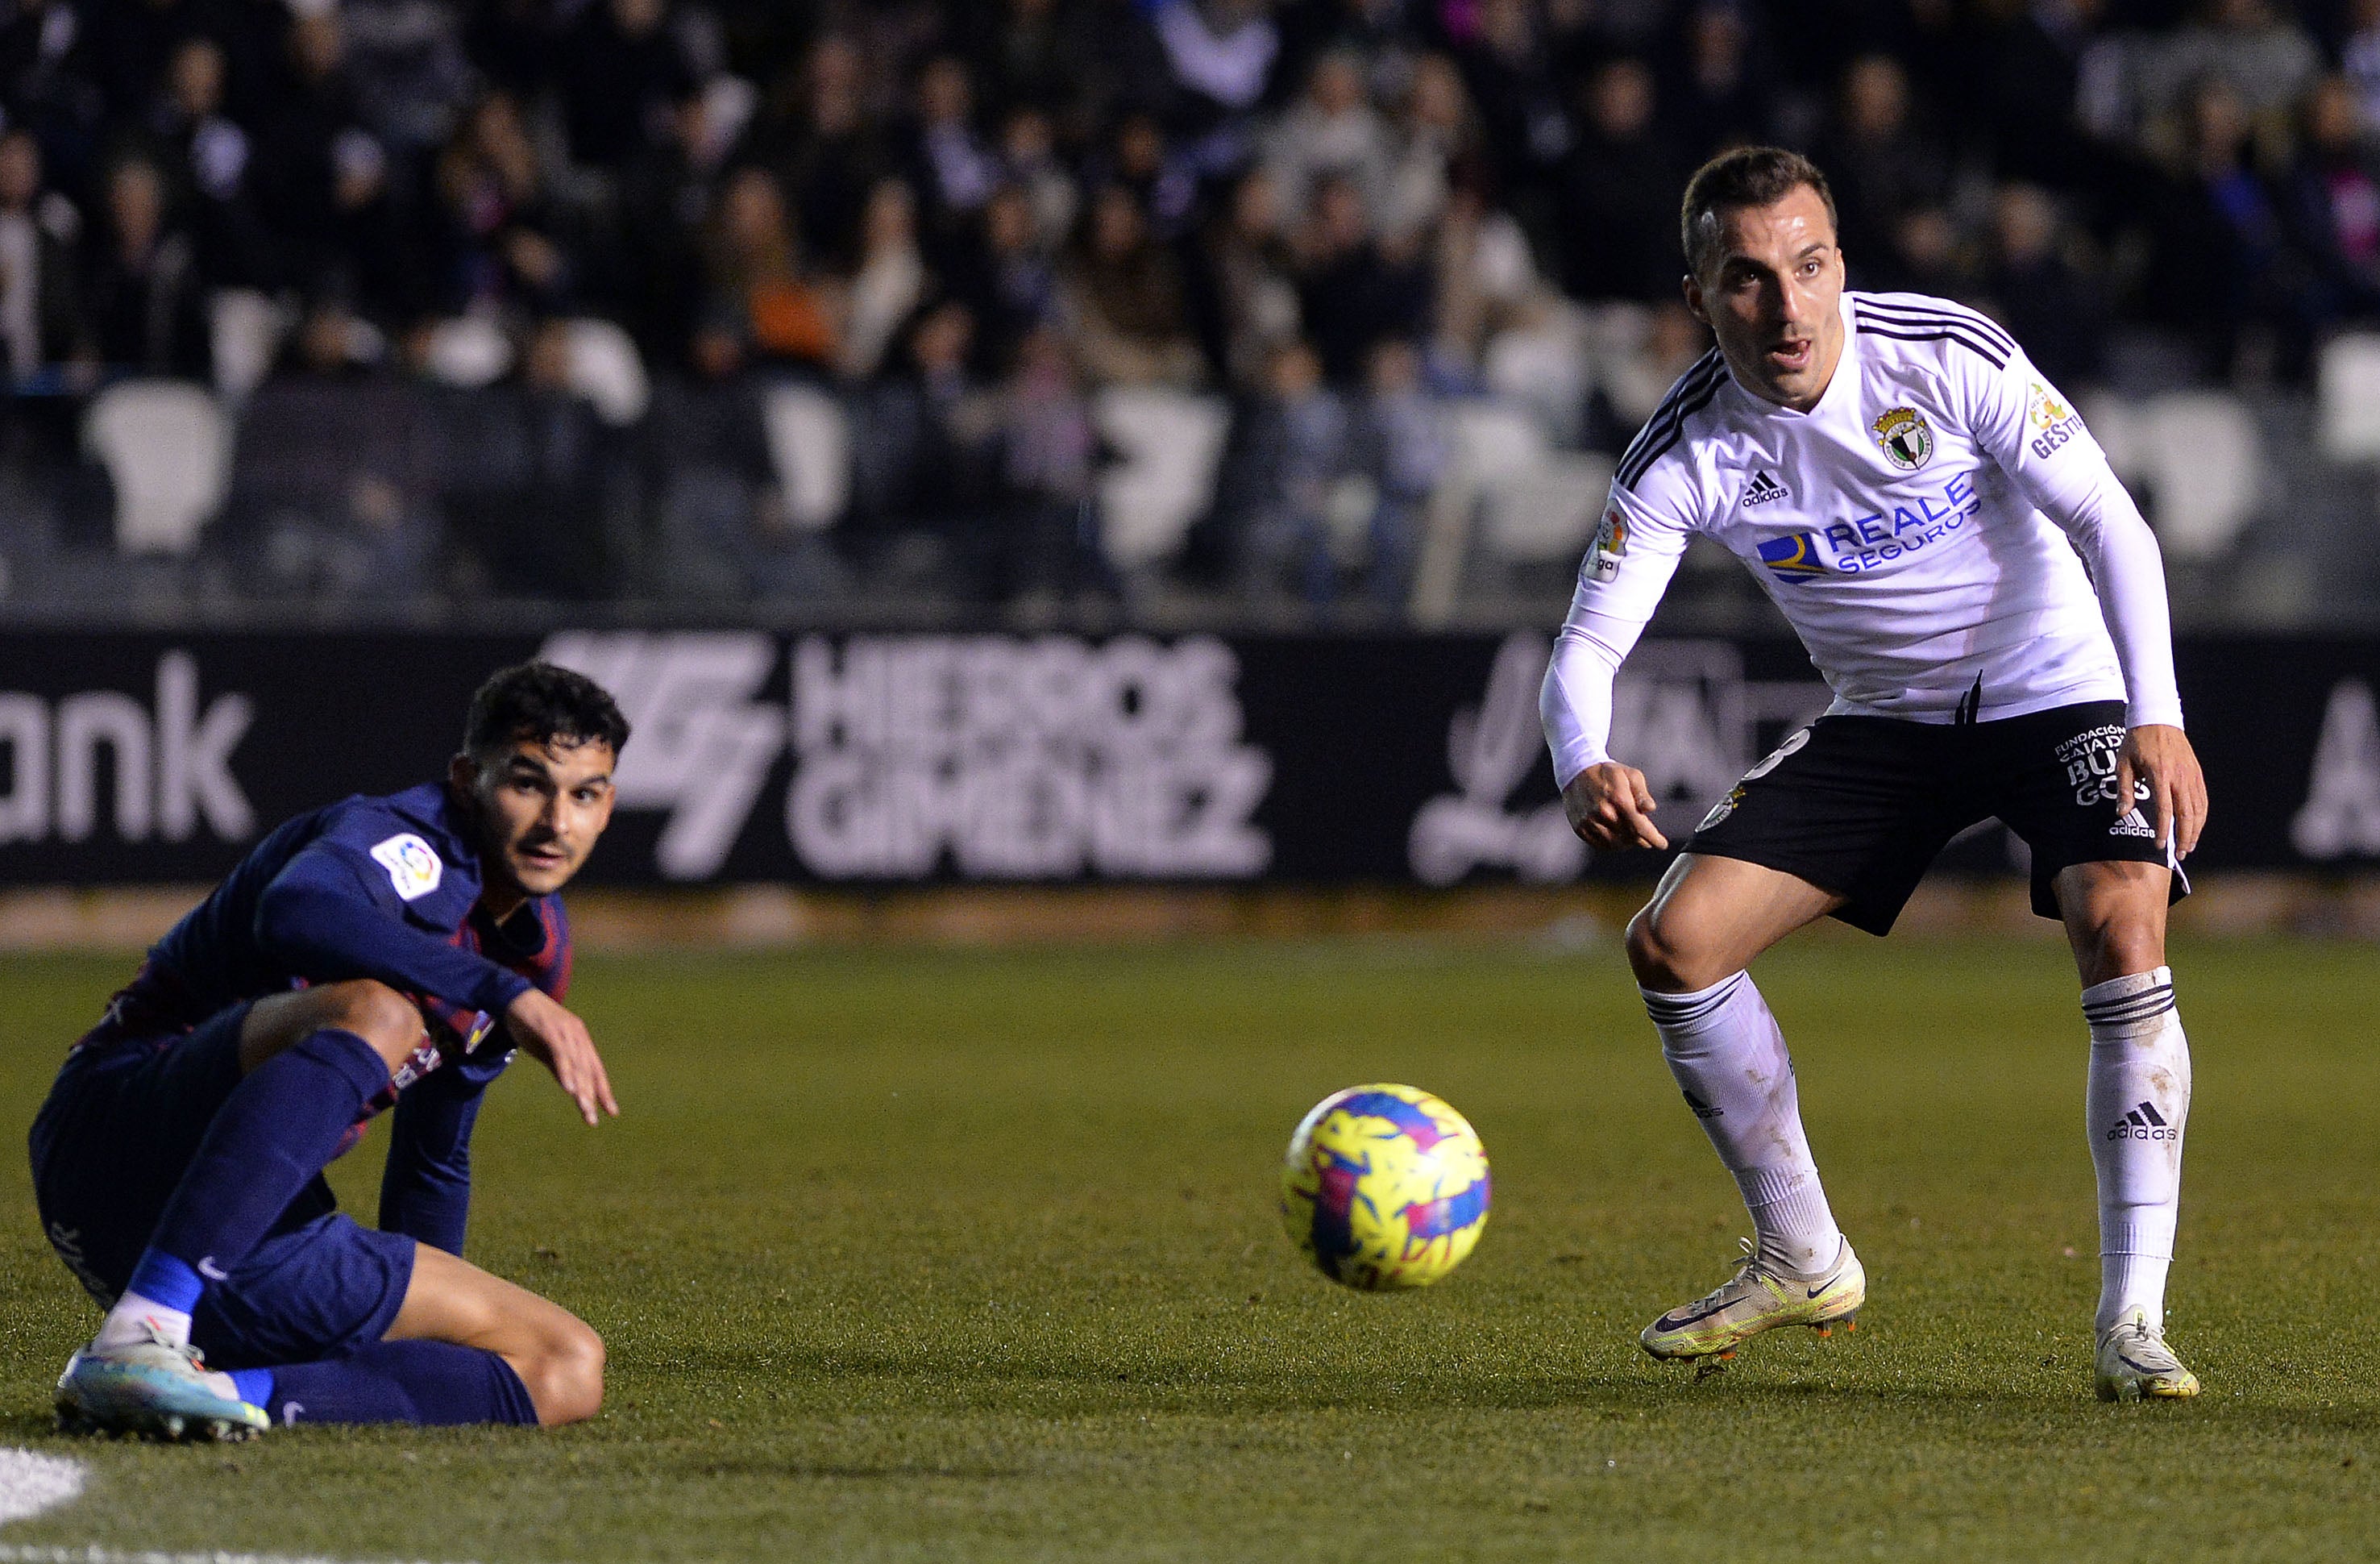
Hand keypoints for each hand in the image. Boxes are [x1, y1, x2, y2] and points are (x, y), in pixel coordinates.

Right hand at [503, 987, 618, 1125]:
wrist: (514, 997)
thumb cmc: (531, 1025)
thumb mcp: (547, 1050)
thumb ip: (560, 1067)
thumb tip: (571, 1088)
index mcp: (580, 1040)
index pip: (595, 1069)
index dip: (603, 1091)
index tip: (611, 1111)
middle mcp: (578, 1035)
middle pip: (589, 1070)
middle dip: (593, 1096)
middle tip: (593, 1119)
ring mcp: (565, 1032)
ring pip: (577, 1065)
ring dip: (581, 1089)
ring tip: (585, 1109)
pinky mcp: (550, 1030)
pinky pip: (561, 1054)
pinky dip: (566, 1071)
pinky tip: (569, 1088)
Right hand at [1561, 761, 1669, 849]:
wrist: (1576, 771)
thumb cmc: (1608, 773)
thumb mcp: (1630, 775)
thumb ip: (1642, 794)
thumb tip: (1650, 809)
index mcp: (1619, 798)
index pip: (1640, 827)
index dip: (1654, 838)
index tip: (1662, 844)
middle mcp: (1604, 812)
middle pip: (1630, 837)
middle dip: (1642, 839)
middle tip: (1647, 838)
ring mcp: (1590, 822)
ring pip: (1616, 844)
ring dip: (1627, 843)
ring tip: (1632, 836)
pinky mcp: (1581, 828)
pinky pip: (1601, 845)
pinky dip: (1612, 844)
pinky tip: (1617, 837)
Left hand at [2115, 723, 2207, 858]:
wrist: (2157, 719)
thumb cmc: (2136, 742)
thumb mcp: (2123, 763)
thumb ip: (2124, 789)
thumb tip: (2122, 814)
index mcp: (2160, 774)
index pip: (2164, 809)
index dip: (2162, 830)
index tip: (2159, 845)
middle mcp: (2179, 776)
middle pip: (2186, 813)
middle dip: (2184, 837)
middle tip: (2179, 855)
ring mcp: (2191, 775)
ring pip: (2198, 809)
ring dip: (2195, 830)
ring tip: (2188, 846)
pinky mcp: (2197, 773)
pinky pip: (2202, 799)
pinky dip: (2201, 816)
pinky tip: (2196, 827)